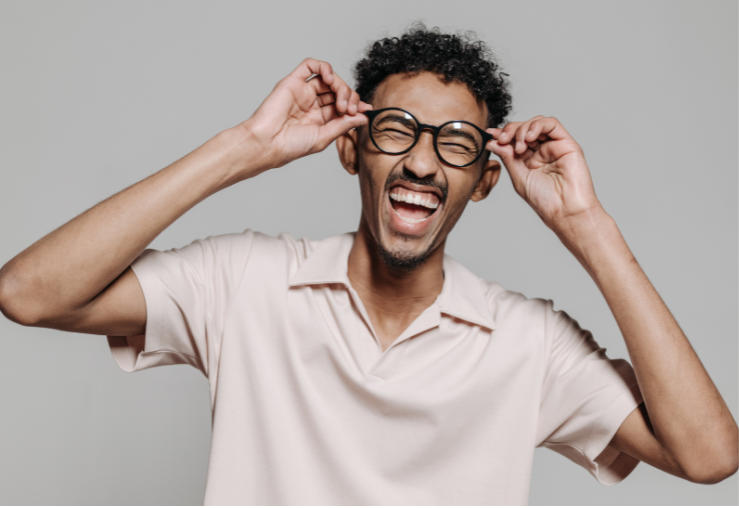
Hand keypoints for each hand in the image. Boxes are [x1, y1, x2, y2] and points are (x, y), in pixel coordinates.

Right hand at [238, 58, 371, 174]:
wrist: (268, 143)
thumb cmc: (290, 146)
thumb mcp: (324, 137)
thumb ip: (343, 125)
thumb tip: (362, 117)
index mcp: (320, 119)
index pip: (343, 105)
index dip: (356, 106)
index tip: (366, 110)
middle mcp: (312, 104)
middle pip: (338, 90)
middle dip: (350, 97)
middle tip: (348, 109)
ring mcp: (303, 92)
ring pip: (329, 78)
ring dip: (341, 86)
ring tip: (340, 101)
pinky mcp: (293, 81)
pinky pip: (310, 66)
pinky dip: (324, 68)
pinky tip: (330, 79)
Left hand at [486, 116, 601, 228]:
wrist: (564, 209)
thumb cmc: (544, 199)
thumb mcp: (518, 177)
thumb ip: (507, 157)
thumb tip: (491, 142)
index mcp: (528, 160)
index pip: (513, 140)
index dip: (501, 134)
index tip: (489, 134)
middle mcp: (540, 151)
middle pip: (523, 128)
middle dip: (510, 130)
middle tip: (502, 139)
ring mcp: (553, 146)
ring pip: (536, 123)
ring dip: (522, 129)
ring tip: (519, 146)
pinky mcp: (566, 143)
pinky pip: (552, 124)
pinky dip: (538, 125)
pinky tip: (529, 137)